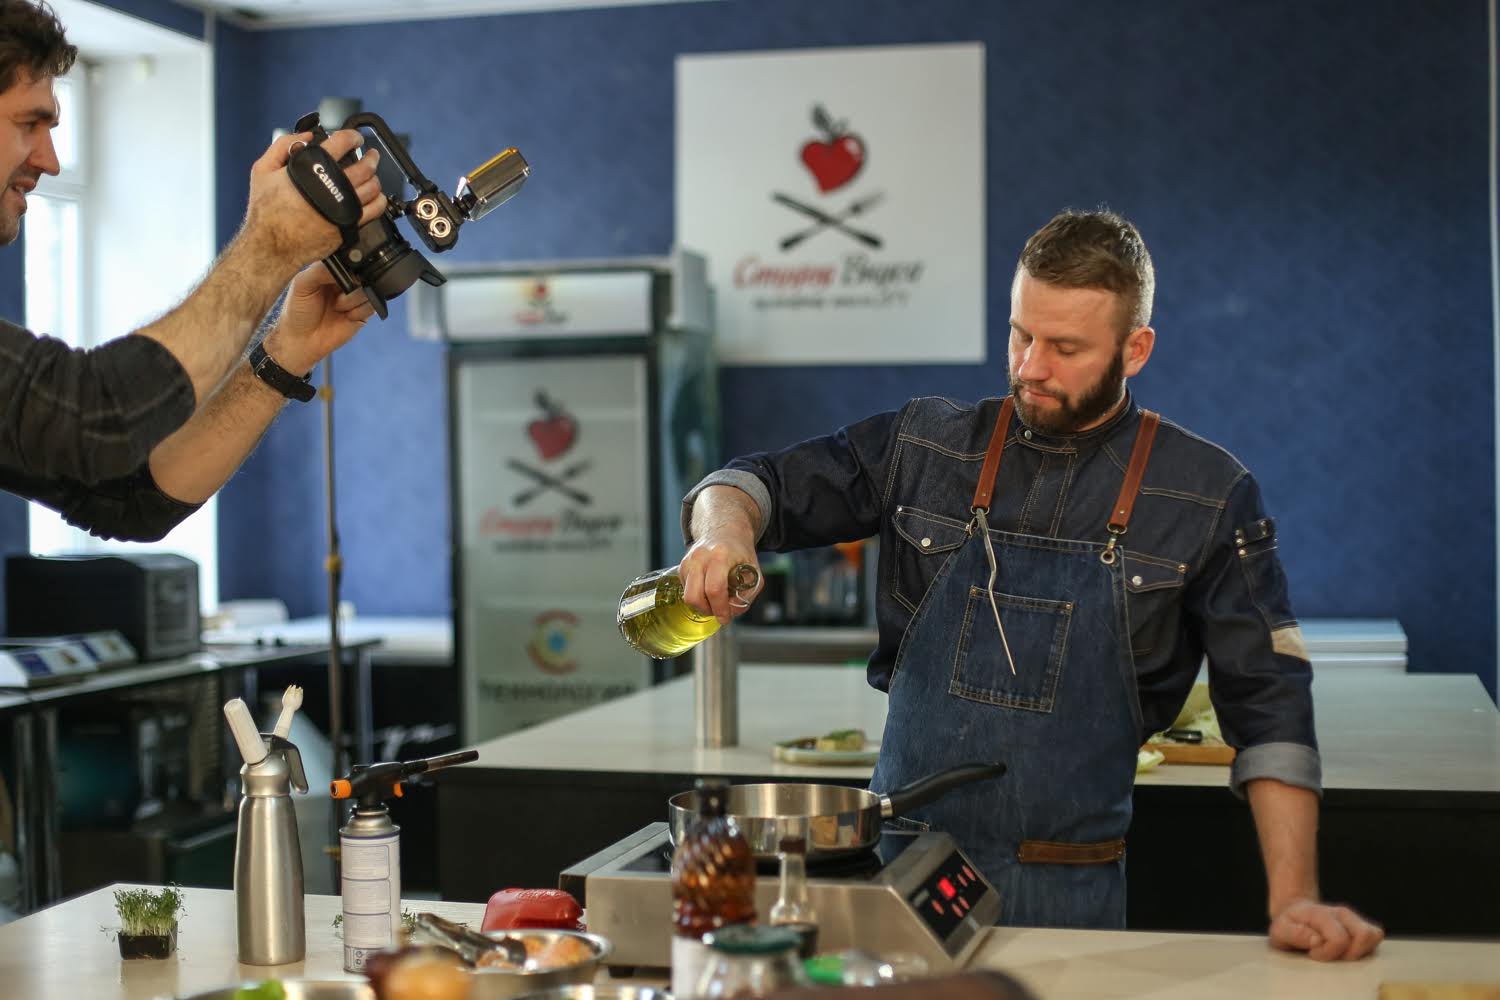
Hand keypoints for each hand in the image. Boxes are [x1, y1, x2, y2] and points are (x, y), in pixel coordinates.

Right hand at [242, 128, 388, 267]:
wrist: (272, 245)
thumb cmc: (266, 209)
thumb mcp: (262, 169)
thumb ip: (283, 146)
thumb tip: (308, 136)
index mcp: (312, 168)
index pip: (341, 143)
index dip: (352, 137)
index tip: (355, 138)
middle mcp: (331, 187)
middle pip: (364, 167)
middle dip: (371, 157)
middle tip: (371, 155)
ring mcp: (342, 207)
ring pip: (372, 188)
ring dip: (375, 177)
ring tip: (373, 174)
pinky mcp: (347, 226)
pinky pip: (374, 211)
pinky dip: (379, 201)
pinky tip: (377, 196)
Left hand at [261, 261, 376, 375]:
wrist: (303, 340)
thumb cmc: (297, 311)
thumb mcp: (302, 284)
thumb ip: (320, 270)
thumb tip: (343, 264)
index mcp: (330, 271)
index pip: (348, 259)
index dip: (348, 266)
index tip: (340, 276)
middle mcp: (344, 282)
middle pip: (362, 273)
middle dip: (350, 285)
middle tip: (335, 296)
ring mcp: (355, 297)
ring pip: (368, 290)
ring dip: (352, 301)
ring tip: (337, 308)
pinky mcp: (363, 312)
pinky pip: (372, 305)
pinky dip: (359, 311)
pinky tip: (346, 316)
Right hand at [679, 534, 761, 623]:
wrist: (724, 531)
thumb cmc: (739, 551)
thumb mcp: (754, 570)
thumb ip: (748, 593)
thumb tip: (733, 611)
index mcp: (720, 555)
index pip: (715, 589)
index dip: (720, 608)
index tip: (725, 617)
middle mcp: (700, 557)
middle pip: (695, 596)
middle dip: (708, 610)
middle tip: (719, 611)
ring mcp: (688, 561)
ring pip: (687, 596)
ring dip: (701, 606)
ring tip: (714, 601)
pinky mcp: (682, 566)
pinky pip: (686, 591)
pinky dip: (698, 596)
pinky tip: (709, 590)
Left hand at [1268, 898, 1383, 960]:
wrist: (1295, 914)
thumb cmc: (1288, 925)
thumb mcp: (1280, 930)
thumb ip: (1295, 935)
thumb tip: (1317, 940)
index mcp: (1323, 915)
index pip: (1340, 939)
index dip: (1328, 953)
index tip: (1313, 953)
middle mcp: (1343, 914)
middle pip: (1364, 936)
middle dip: (1348, 954)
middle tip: (1329, 955)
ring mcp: (1354, 920)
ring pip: (1373, 936)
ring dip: (1358, 952)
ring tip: (1338, 954)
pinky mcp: (1362, 929)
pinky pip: (1374, 940)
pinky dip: (1365, 950)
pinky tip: (1346, 952)